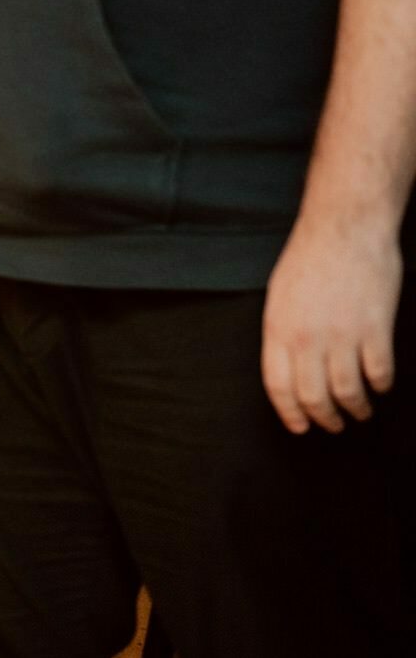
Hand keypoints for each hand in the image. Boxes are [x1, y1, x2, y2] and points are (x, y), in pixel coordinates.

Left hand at [262, 216, 398, 433]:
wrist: (344, 229)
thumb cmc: (309, 259)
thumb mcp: (279, 297)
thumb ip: (282, 334)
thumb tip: (290, 369)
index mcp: (277, 329)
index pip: (278, 386)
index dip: (290, 413)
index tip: (300, 427)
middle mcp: (306, 337)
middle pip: (312, 396)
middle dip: (324, 418)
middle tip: (333, 425)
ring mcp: (342, 334)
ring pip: (347, 391)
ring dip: (355, 408)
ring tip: (360, 411)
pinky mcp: (375, 328)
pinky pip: (379, 372)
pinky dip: (380, 386)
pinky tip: (380, 386)